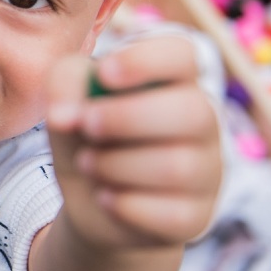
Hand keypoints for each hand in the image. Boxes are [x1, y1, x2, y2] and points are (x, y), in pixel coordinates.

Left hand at [45, 34, 222, 251]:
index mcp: (174, 80)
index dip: (146, 61)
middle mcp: (202, 120)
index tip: (104, 74)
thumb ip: (64, 84)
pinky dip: (126, 206)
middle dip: (125, 118)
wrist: (94, 200)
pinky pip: (171, 213)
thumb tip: (67, 116)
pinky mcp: (196, 216)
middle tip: (86, 126)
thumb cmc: (89, 135)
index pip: (183, 54)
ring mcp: (206, 170)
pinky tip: (106, 197)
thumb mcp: (68, 101)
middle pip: (192, 110)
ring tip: (88, 163)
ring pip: (178, 166)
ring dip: (116, 164)